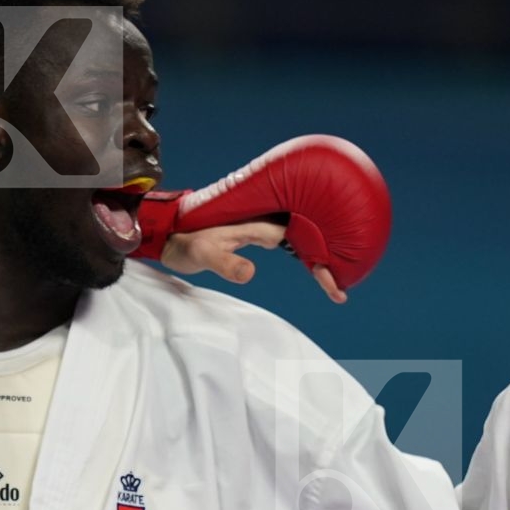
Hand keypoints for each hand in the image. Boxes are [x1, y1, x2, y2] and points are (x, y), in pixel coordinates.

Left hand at [160, 220, 348, 302]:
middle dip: (327, 260)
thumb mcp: (203, 254)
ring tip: (334, 284)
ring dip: (318, 256)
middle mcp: (265, 218)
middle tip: (340, 291)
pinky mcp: (255, 231)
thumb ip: (226, 264)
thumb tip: (251, 273)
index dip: (319, 261)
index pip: (300, 239)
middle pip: (307, 236)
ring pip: (301, 237)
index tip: (333, 283)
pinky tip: (313, 266)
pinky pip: (289, 239)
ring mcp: (261, 223)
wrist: (169, 232)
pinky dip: (303, 253)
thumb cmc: (185, 242)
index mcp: (258, 222)